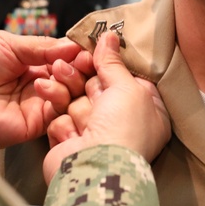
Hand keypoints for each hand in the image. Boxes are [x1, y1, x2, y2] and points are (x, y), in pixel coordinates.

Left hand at [0, 32, 84, 150]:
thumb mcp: (6, 44)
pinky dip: (58, 98)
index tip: (88, 47)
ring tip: (58, 70)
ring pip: (70, 96)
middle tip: (81, 59)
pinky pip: (57, 114)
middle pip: (72, 79)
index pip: (64, 60)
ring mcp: (36, 107)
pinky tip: (46, 85)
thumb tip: (72, 45)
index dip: (77, 53)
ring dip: (69, 81)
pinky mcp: (33, 126)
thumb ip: (41, 47)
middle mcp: (37, 87)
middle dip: (79, 67)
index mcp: (30, 65)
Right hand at [43, 33, 169, 182]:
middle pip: (96, 87)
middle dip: (80, 77)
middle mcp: (123, 124)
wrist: (95, 170)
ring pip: (74, 101)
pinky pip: (61, 121)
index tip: (91, 51)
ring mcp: (96, 135)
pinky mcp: (72, 145)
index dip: (107, 64)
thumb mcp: (126, 87)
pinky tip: (67, 130)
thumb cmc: (123, 131)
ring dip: (66, 96)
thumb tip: (109, 35)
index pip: (124, 78)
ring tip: (58, 90)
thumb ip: (113, 61)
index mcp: (146, 111)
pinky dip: (62, 123)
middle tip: (68, 65)